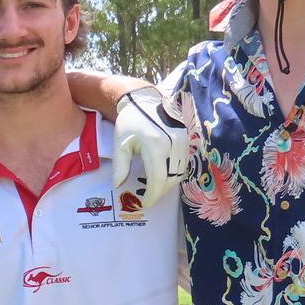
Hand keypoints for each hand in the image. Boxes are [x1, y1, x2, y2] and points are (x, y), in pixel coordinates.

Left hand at [111, 86, 187, 208]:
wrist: (144, 100)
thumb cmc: (129, 123)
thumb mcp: (120, 144)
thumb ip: (120, 165)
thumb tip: (118, 186)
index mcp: (155, 145)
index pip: (158, 179)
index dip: (153, 195)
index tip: (145, 204)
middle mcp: (172, 144)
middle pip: (171, 179)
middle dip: (160, 192)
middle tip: (149, 198)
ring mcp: (182, 141)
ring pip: (180, 173)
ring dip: (168, 184)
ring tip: (155, 188)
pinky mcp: (186, 139)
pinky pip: (184, 163)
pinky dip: (175, 174)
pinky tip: (163, 176)